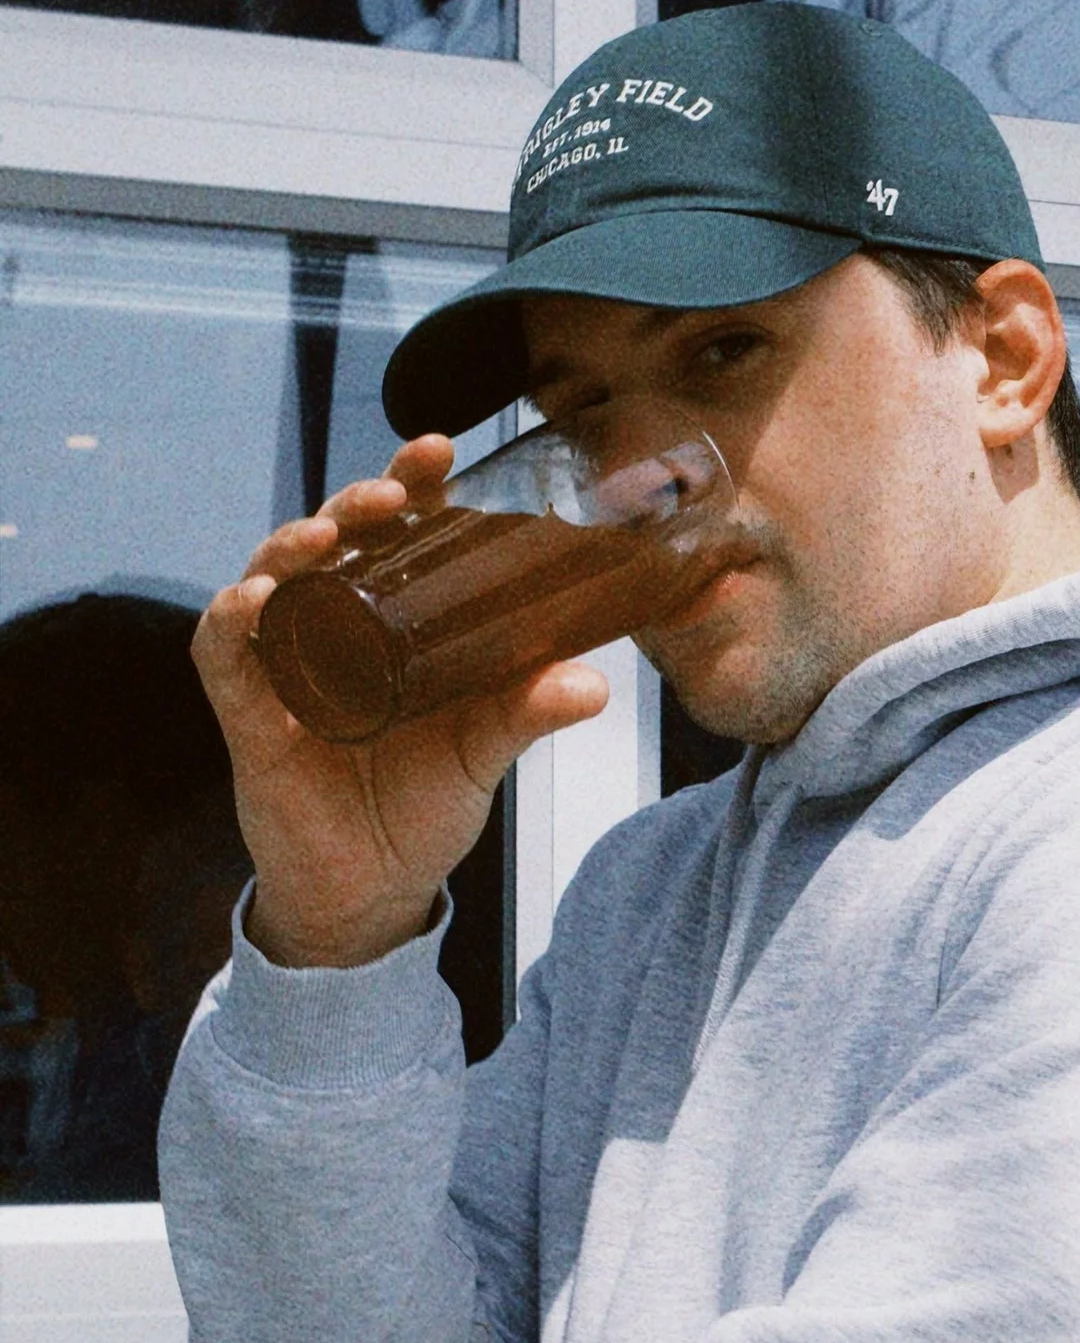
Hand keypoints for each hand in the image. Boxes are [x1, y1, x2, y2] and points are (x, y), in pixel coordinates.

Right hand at [192, 439, 609, 969]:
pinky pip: (224, 654)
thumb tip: (592, 683)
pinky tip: (254, 602)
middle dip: (353, 503)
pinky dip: (232, 621)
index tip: (439, 452)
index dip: (409, 487)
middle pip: (330, 542)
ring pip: (270, 580)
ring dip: (289, 548)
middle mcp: (334, 630)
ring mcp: (285, 668)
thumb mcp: (484, 751)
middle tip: (391, 489)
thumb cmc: (423, 806)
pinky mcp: (248, 715)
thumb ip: (528, 711)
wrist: (373, 890)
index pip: (395, 534)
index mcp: (392, 623)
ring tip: (323, 536)